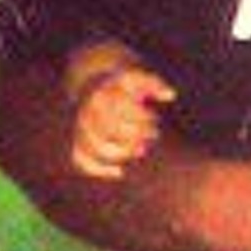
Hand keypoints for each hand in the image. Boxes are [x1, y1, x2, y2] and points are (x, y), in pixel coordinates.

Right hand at [68, 60, 175, 179]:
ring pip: (96, 147)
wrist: (95, 88)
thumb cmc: (122, 87)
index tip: (152, 118)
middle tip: (152, 133)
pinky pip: (80, 160)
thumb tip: (171, 95)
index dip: (140, 118)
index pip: (119, 111)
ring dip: (123, 152)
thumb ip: (155, 84)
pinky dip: (99, 169)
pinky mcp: (79, 142)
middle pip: (110, 130)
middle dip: (136, 135)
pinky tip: (120, 172)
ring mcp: (81, 129)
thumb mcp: (137, 78)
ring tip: (142, 149)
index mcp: (101, 97)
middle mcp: (88, 113)